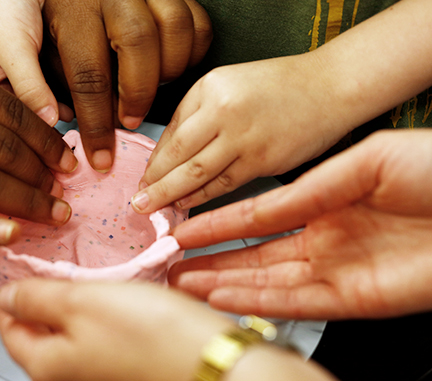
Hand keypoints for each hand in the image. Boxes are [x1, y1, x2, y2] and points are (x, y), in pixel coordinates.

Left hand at [0, 0, 211, 171]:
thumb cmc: (8, 8)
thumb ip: (23, 82)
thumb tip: (53, 122)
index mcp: (70, 9)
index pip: (90, 76)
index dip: (97, 124)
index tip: (101, 157)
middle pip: (141, 45)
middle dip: (139, 95)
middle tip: (128, 122)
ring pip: (174, 27)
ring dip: (170, 70)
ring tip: (151, 91)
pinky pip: (195, 18)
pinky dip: (193, 47)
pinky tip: (172, 67)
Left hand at [0, 278, 231, 380]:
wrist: (215, 368)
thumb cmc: (152, 336)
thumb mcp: (81, 302)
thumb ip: (34, 297)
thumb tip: (6, 295)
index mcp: (44, 367)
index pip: (6, 322)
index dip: (13, 289)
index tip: (28, 265)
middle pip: (37, 334)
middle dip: (47, 299)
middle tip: (68, 272)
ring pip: (70, 339)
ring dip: (79, 310)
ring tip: (99, 287)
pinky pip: (98, 348)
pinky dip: (103, 325)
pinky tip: (123, 310)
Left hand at [132, 53, 353, 213]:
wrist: (330, 87)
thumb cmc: (279, 87)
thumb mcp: (227, 84)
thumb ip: (196, 115)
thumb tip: (165, 155)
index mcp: (210, 87)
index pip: (172, 131)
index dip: (154, 160)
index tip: (142, 178)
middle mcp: (224, 111)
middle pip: (178, 156)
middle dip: (154, 183)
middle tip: (138, 202)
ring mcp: (244, 137)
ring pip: (198, 174)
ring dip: (172, 195)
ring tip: (154, 208)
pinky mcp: (263, 160)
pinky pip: (224, 185)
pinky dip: (202, 198)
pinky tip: (188, 206)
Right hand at [168, 129, 431, 319]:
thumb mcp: (368, 160)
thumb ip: (312, 185)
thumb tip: (264, 206)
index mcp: (328, 204)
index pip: (259, 218)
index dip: (219, 225)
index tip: (182, 228)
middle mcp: (326, 241)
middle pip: (254, 257)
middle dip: (210, 262)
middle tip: (169, 266)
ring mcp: (337, 273)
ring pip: (266, 283)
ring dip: (222, 285)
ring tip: (181, 284)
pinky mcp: (354, 302)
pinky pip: (294, 304)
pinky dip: (256, 302)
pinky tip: (222, 297)